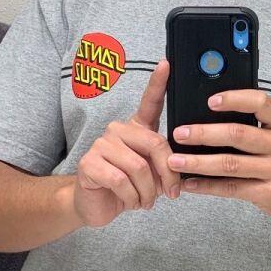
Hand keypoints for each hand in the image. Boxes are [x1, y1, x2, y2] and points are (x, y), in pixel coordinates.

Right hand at [72, 60, 180, 227]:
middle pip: (154, 144)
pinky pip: (120, 180)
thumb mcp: (155, 176)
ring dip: (148, 192)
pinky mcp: (89, 162)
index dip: (158, 83)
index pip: (149, 103)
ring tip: (145, 201)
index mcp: (137, 129)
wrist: (97, 206)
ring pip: (138, 166)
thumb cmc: (129, 188)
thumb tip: (181, 164)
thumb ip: (167, 166)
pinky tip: (129, 202)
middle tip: (170, 194)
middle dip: (167, 174)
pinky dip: (131, 197)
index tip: (166, 64)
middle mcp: (118, 131)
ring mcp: (101, 144)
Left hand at [168, 89, 270, 230]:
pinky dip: (207, 186)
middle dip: (204, 133)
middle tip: (179, 133)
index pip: (260, 102)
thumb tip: (211, 115)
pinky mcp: (269, 193)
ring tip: (175, 161)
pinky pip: (231, 188)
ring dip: (199, 162)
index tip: (209, 100)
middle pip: (238, 134)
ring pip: (230, 164)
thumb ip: (257, 126)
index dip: (234, 99)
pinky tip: (190, 183)